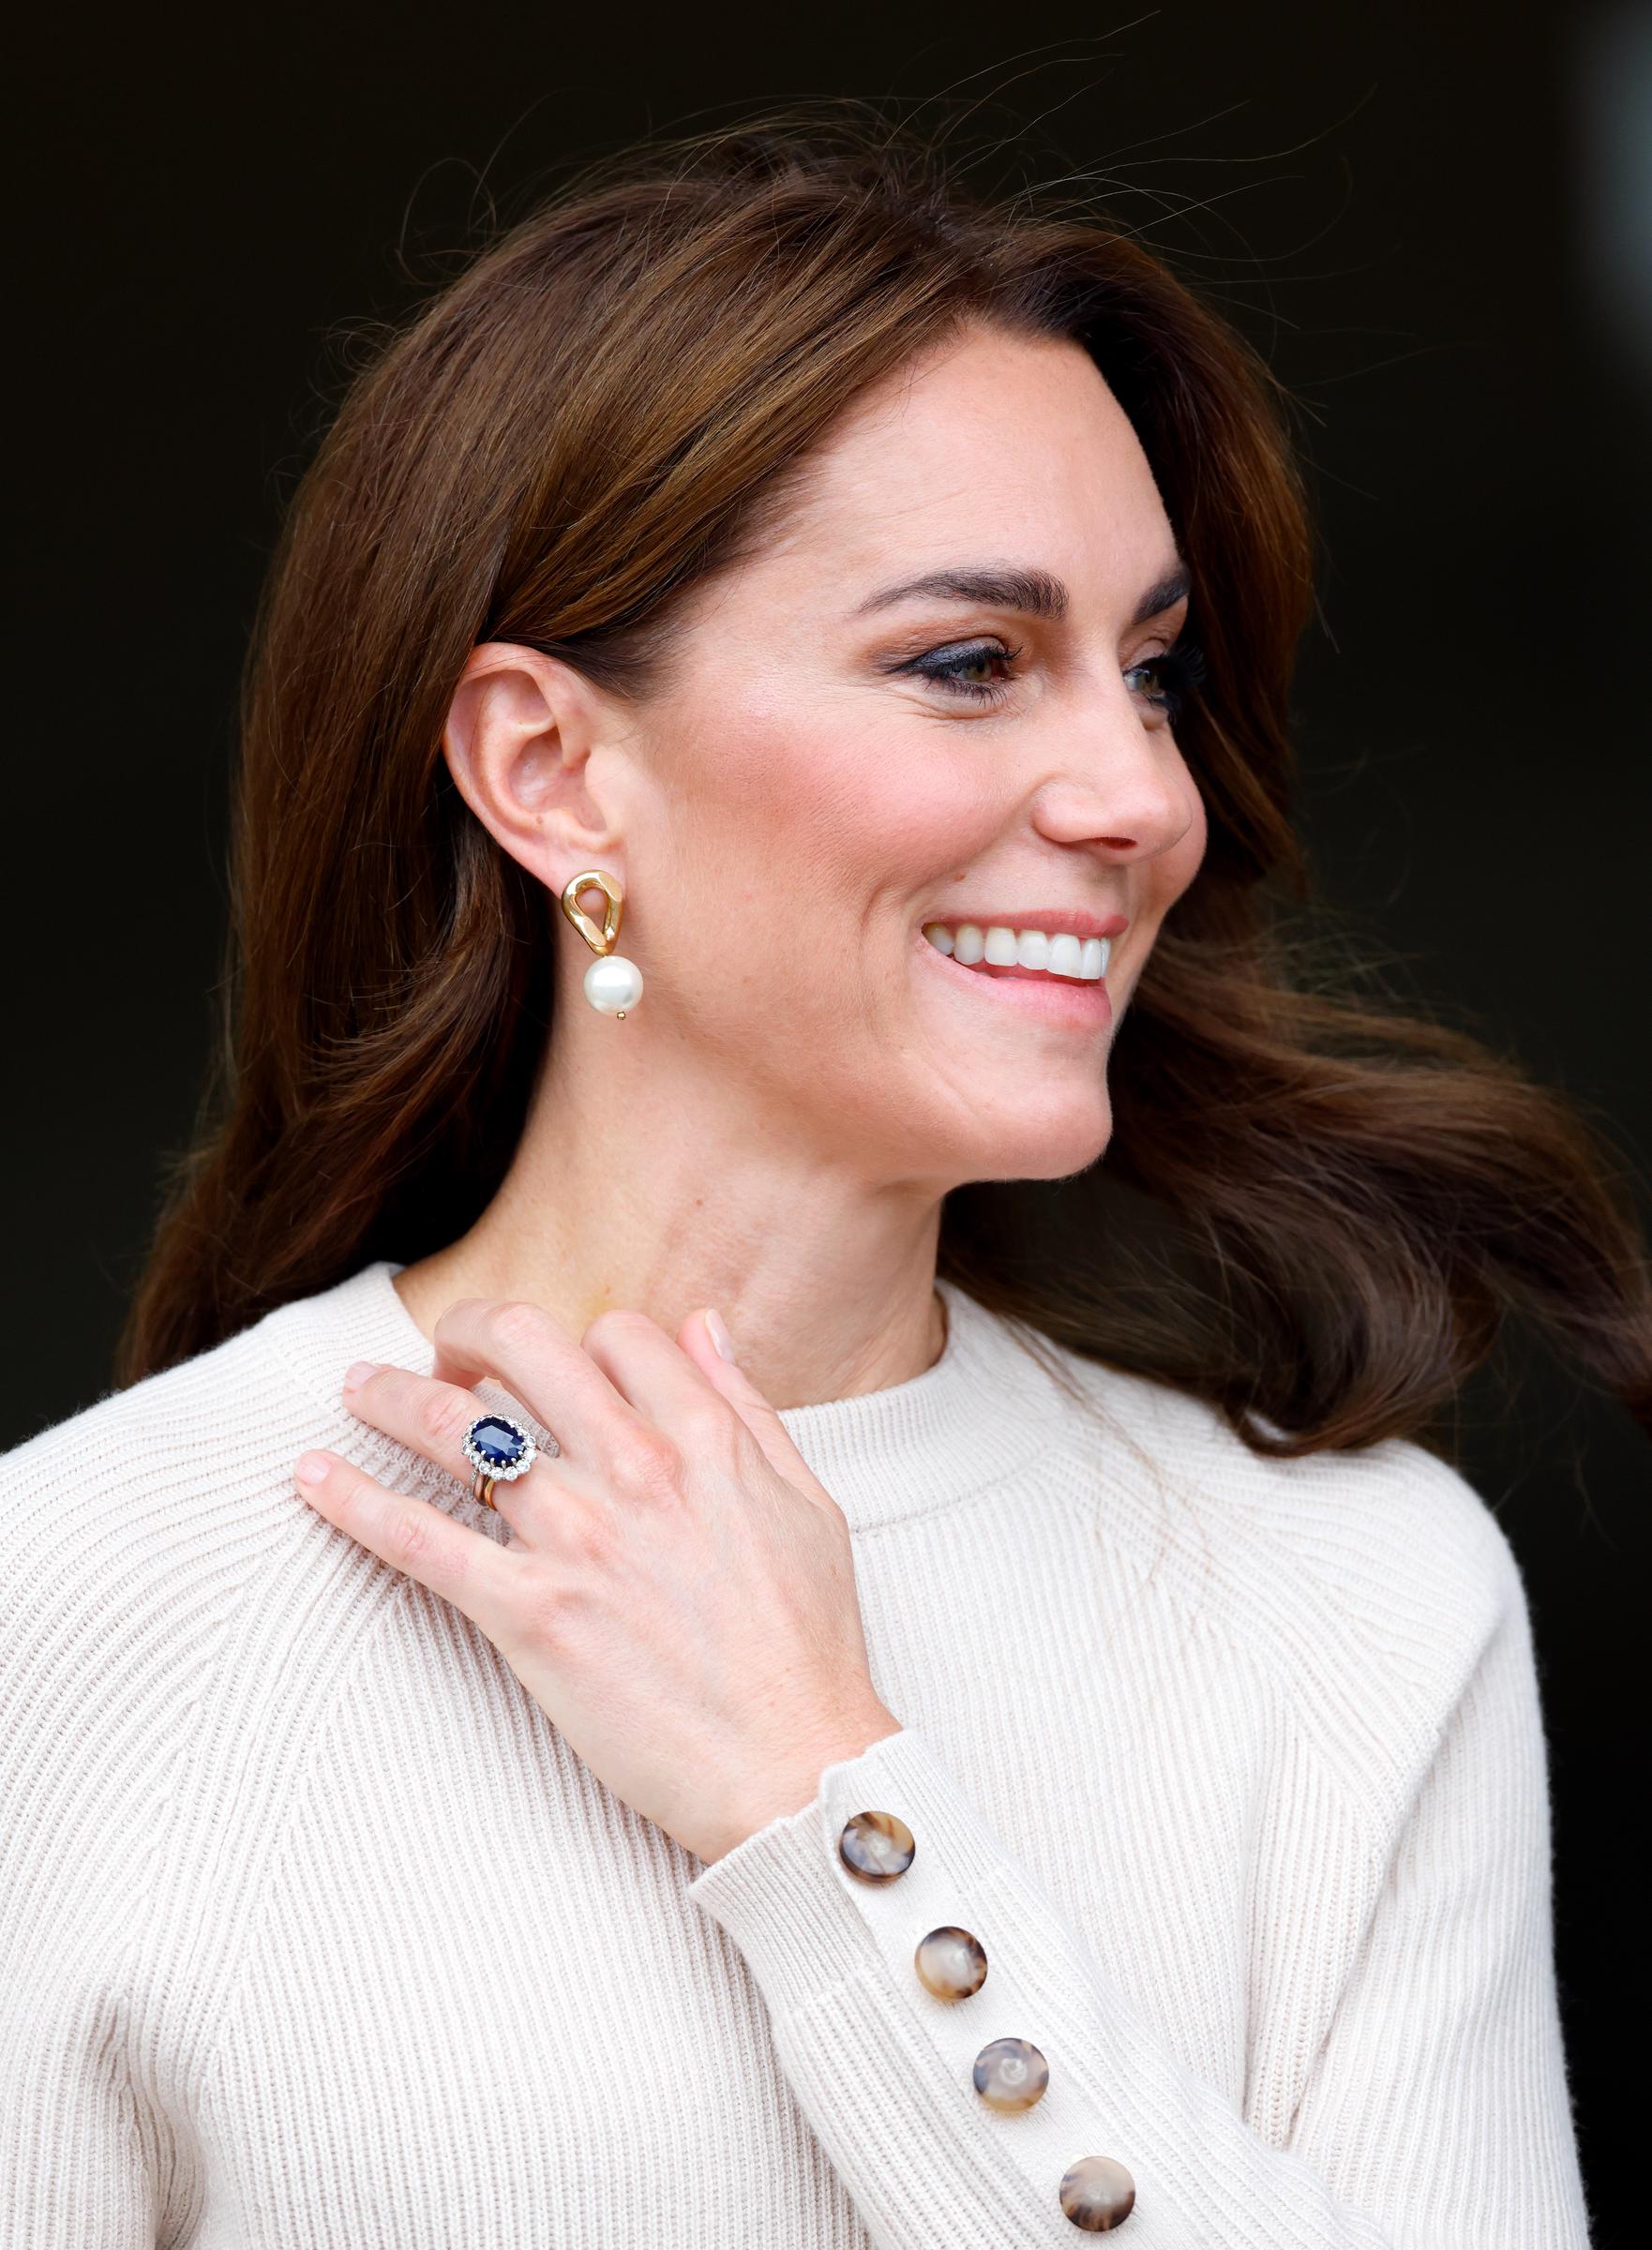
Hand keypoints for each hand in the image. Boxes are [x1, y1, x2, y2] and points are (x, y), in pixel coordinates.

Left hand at [292, 1297, 902, 1864]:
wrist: (793, 1763)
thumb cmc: (808, 1645)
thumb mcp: (806, 1502)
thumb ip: (747, 1407)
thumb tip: (702, 1329)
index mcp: (705, 1438)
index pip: (615, 1335)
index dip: (575, 1341)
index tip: (549, 1370)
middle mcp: (635, 1468)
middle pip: (521, 1346)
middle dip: (466, 1332)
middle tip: (441, 1357)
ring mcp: (577, 1537)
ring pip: (456, 1428)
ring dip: (391, 1395)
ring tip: (358, 1389)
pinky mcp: (530, 1613)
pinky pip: (421, 1538)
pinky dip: (355, 1501)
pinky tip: (314, 1477)